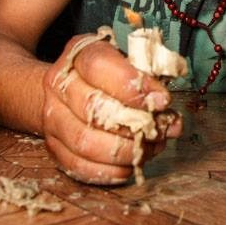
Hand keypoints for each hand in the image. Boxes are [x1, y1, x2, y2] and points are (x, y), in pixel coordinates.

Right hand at [42, 35, 181, 183]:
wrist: (65, 87)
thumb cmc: (107, 74)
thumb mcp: (128, 62)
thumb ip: (151, 83)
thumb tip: (173, 122)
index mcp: (78, 54)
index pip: (98, 66)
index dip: (132, 84)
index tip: (162, 100)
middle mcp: (59, 85)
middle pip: (92, 108)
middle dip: (134, 124)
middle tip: (160, 130)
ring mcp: (52, 118)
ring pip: (85, 142)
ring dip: (125, 151)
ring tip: (149, 148)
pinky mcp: (54, 146)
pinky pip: (78, 166)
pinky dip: (109, 170)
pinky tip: (130, 164)